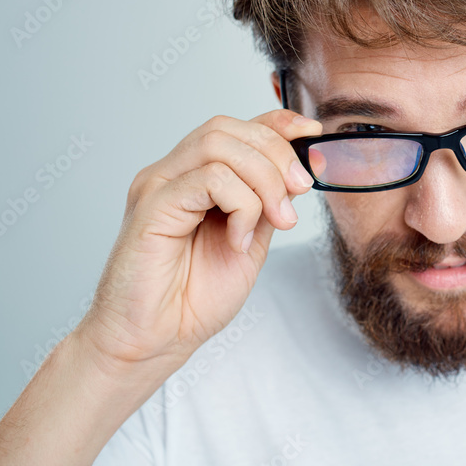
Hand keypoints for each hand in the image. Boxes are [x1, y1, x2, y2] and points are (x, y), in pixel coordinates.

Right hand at [75, 109, 321, 371]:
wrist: (154, 341)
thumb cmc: (192, 298)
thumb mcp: (252, 240)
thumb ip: (269, 202)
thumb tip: (300, 170)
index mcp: (194, 177)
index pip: (237, 128)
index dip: (278, 124)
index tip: (312, 136)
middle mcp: (172, 173)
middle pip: (229, 129)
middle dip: (277, 155)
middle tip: (299, 193)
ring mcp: (158, 185)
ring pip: (220, 145)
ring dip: (264, 180)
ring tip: (276, 221)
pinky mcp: (152, 206)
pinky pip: (209, 179)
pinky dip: (241, 205)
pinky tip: (239, 240)